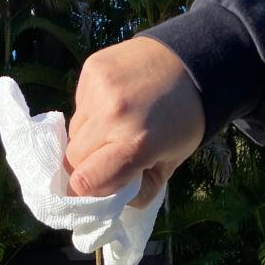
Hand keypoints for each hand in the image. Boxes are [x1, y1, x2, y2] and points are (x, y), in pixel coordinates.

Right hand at [65, 36, 205, 207]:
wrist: (192, 63)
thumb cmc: (184, 122)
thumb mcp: (170, 165)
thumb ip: (139, 192)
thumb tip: (106, 201)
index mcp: (136, 144)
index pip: (84, 181)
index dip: (85, 192)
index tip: (93, 191)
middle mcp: (112, 115)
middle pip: (73, 158)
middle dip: (86, 166)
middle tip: (104, 161)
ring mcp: (99, 89)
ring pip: (73, 132)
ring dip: (87, 139)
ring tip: (112, 130)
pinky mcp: (92, 69)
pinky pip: (78, 106)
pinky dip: (91, 114)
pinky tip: (113, 106)